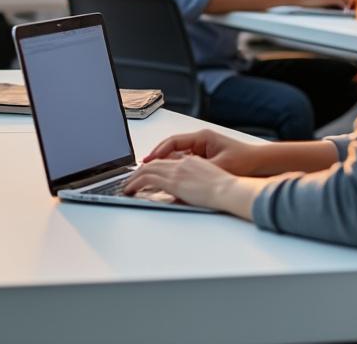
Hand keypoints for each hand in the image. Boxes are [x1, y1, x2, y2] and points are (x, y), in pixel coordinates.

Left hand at [119, 154, 254, 216]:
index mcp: (192, 162)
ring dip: (134, 178)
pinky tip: (130, 189)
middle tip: (131, 179)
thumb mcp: (209, 183)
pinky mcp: (173, 181)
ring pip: (147, 170)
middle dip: (140, 171)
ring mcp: (177, 171)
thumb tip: (184, 194)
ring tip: (126, 186)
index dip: (154, 166)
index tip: (146, 172)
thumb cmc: (226, 190)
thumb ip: (195, 184)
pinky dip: (135, 183)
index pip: (167, 161)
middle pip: (155, 163)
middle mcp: (182, 163)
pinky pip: (147, 179)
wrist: (230, 190)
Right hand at [141, 129, 264, 175]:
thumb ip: (200, 171)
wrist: (261, 162)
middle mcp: (200, 141)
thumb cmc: (245, 160)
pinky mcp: (206, 157)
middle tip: (144, 167)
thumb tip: (181, 177)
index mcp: (202, 137)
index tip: (148, 161)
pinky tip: (170, 176)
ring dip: (165, 162)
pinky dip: (176, 167)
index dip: (158, 151)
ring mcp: (202, 148)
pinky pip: (185, 161)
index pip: (173, 142)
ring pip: (177, 154)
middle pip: (171, 147)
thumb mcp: (220, 166)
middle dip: (157, 157)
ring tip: (152, 172)